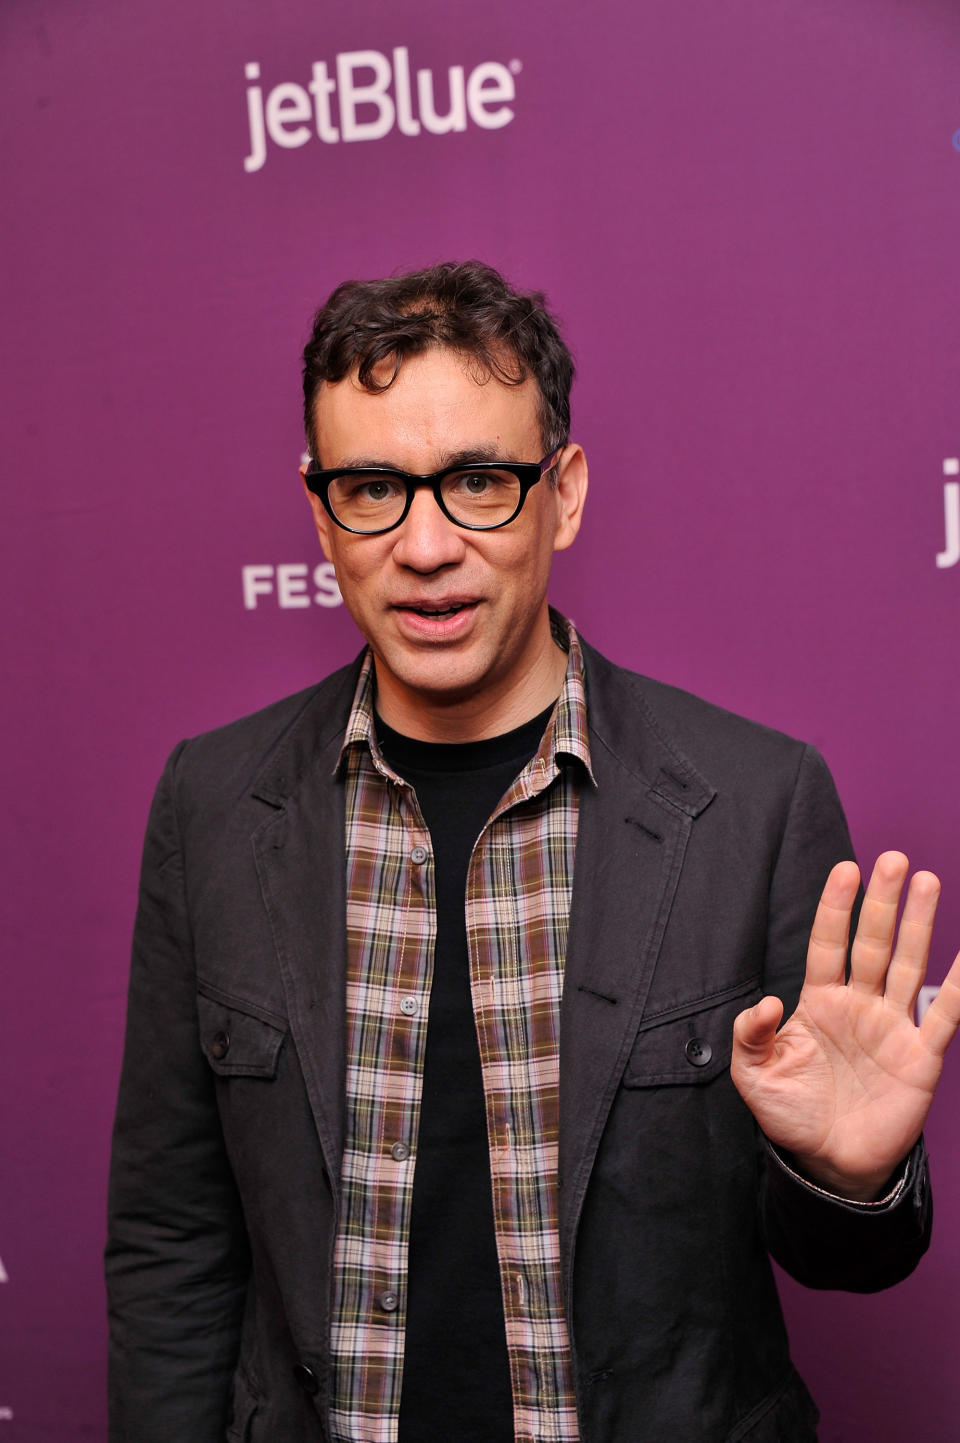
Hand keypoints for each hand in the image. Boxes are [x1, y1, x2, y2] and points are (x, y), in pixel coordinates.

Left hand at [730, 852, 959, 1200]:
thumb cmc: (791, 1114)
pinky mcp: (920, 1056)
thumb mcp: (753, 1075)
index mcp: (819, 1001)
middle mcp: (858, 1004)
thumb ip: (749, 1035)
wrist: (829, 1162)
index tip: (846, 868)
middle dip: (882, 902)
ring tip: (926, 881)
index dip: (835, 908)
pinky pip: (947, 1014)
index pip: (827, 944)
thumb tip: (765, 1002)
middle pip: (872, 942)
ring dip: (917, 925)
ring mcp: (892, 1026)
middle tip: (894, 859)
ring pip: (908, 964)